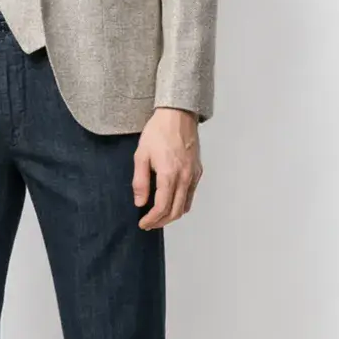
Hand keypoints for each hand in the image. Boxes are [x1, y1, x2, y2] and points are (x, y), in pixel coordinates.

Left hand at [132, 109, 202, 229]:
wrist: (178, 115)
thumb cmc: (158, 132)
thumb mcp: (141, 155)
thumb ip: (140, 182)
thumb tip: (140, 203)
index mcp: (169, 174)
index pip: (162, 208)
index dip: (152, 220)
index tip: (143, 224)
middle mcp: (184, 178)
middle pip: (175, 212)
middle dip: (161, 222)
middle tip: (149, 224)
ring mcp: (193, 175)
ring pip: (185, 206)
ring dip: (172, 215)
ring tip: (158, 216)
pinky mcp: (198, 171)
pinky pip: (190, 195)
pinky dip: (181, 204)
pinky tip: (170, 202)